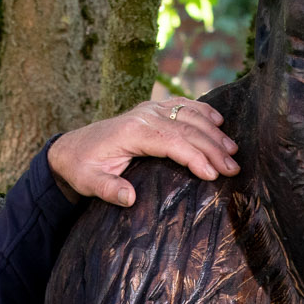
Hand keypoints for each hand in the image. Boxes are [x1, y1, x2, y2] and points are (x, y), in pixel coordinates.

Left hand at [47, 97, 238, 206]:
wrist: (70, 148)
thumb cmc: (81, 167)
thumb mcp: (88, 183)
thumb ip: (108, 189)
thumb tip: (129, 198)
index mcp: (133, 131)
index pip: (173, 142)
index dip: (195, 157)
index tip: (213, 174)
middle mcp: (144, 115)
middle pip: (187, 128)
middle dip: (213, 148)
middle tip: (234, 169)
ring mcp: (149, 109)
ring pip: (189, 115)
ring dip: (213, 132)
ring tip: (233, 151)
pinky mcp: (151, 109)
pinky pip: (182, 105)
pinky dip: (202, 111)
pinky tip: (219, 121)